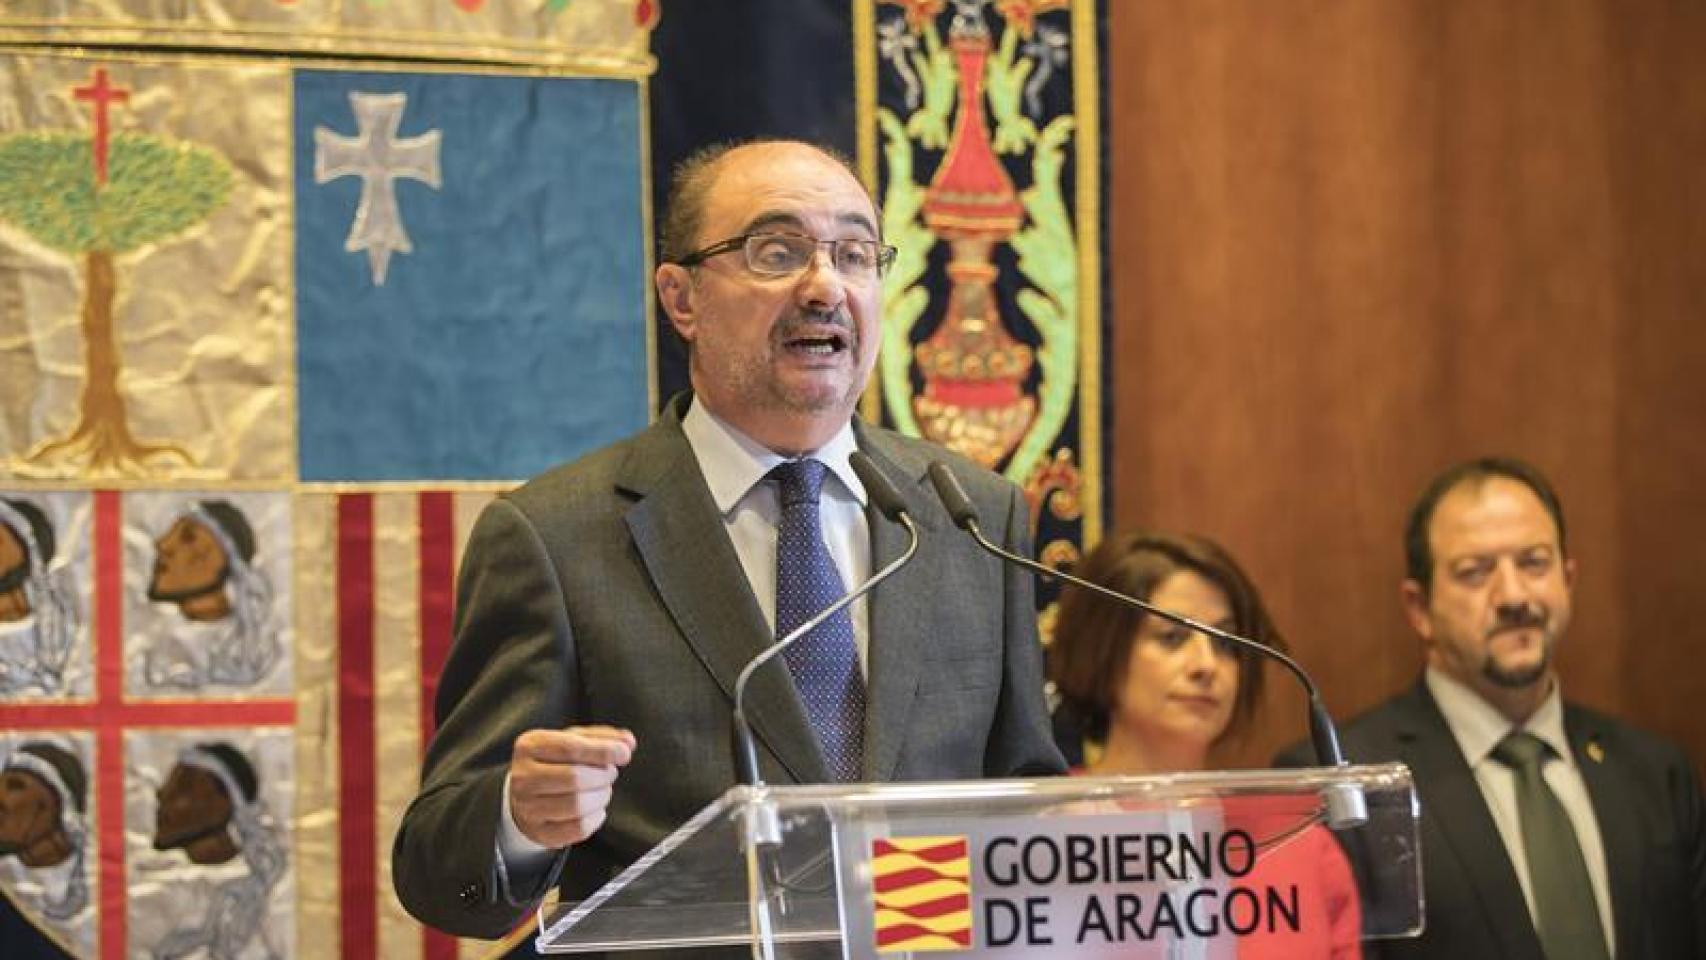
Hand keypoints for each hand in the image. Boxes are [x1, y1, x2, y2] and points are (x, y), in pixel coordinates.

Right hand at [508, 725, 635, 847]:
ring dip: (601, 796)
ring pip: (577, 805)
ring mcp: (528, 808)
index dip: (603, 751)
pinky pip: (578, 829)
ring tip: (602, 789)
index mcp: (530, 746)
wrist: (525, 794)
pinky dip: (596, 818)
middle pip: (575, 778)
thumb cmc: (554, 762)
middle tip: (610, 773)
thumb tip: (627, 742)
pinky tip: (595, 808)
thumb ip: (602, 738)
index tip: (624, 753)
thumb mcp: (573, 740)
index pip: (570, 748)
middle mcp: (523, 777)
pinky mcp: (539, 832)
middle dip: (603, 776)